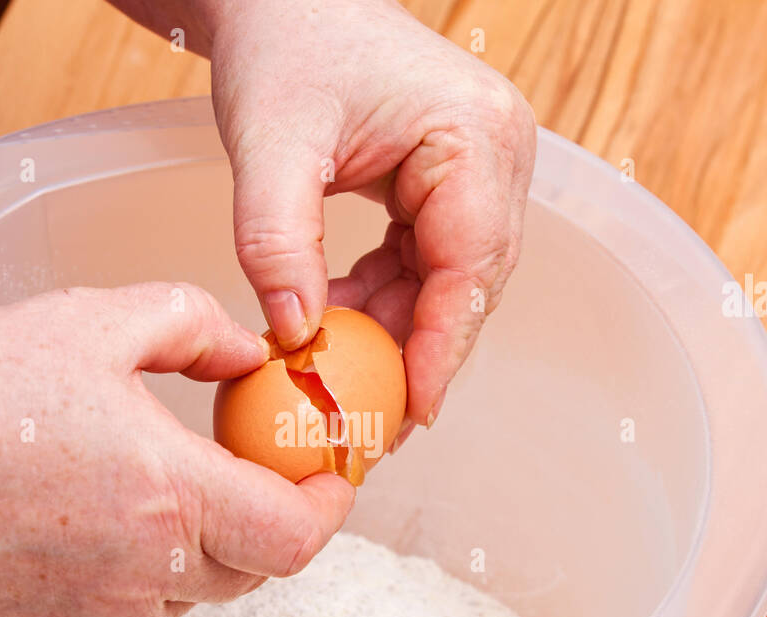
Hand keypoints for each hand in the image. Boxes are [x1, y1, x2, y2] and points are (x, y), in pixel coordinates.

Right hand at [0, 285, 354, 616]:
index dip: (329, 507)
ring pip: (205, 589)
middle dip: (275, 517)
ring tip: (176, 480)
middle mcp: (150, 570)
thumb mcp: (94, 321)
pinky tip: (114, 514)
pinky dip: (160, 566)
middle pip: (261, 567)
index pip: (297, 536)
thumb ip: (196, 326)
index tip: (330, 471)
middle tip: (260, 464)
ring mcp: (110, 613)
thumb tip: (252, 354)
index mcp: (171, 495)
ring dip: (216, 541)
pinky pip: (149, 606)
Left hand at [207, 0, 536, 431]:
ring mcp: (479, 169)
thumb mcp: (270, 145)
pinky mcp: (448, 183)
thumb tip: (292, 337)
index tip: (410, 411)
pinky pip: (425, 262)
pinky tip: (335, 323)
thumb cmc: (283, 46)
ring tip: (342, 379)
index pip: (471, 265)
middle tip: (370, 420)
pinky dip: (383, 299)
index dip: (441, 347)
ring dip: (395, 330)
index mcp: (475, 135)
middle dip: (418, 352)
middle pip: (470, 283)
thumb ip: (276, 242)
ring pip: (449, 281)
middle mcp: (496, 153)